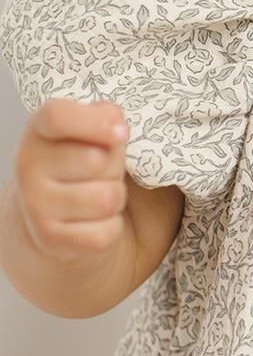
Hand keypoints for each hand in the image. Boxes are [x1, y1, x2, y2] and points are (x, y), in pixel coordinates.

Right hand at [13, 98, 131, 265]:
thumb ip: (105, 118)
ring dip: (116, 197)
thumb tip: (116, 124)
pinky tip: (94, 220)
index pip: (57, 116)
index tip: (122, 133)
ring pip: (106, 199)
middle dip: (116, 166)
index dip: (95, 123)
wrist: (52, 213)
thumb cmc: (82, 161)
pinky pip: (105, 232)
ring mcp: (35, 205)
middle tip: (103, 170)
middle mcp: (28, 166)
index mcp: (40, 130)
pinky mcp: (49, 239)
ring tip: (100, 193)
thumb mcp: (92, 131)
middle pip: (100, 160)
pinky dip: (112, 227)